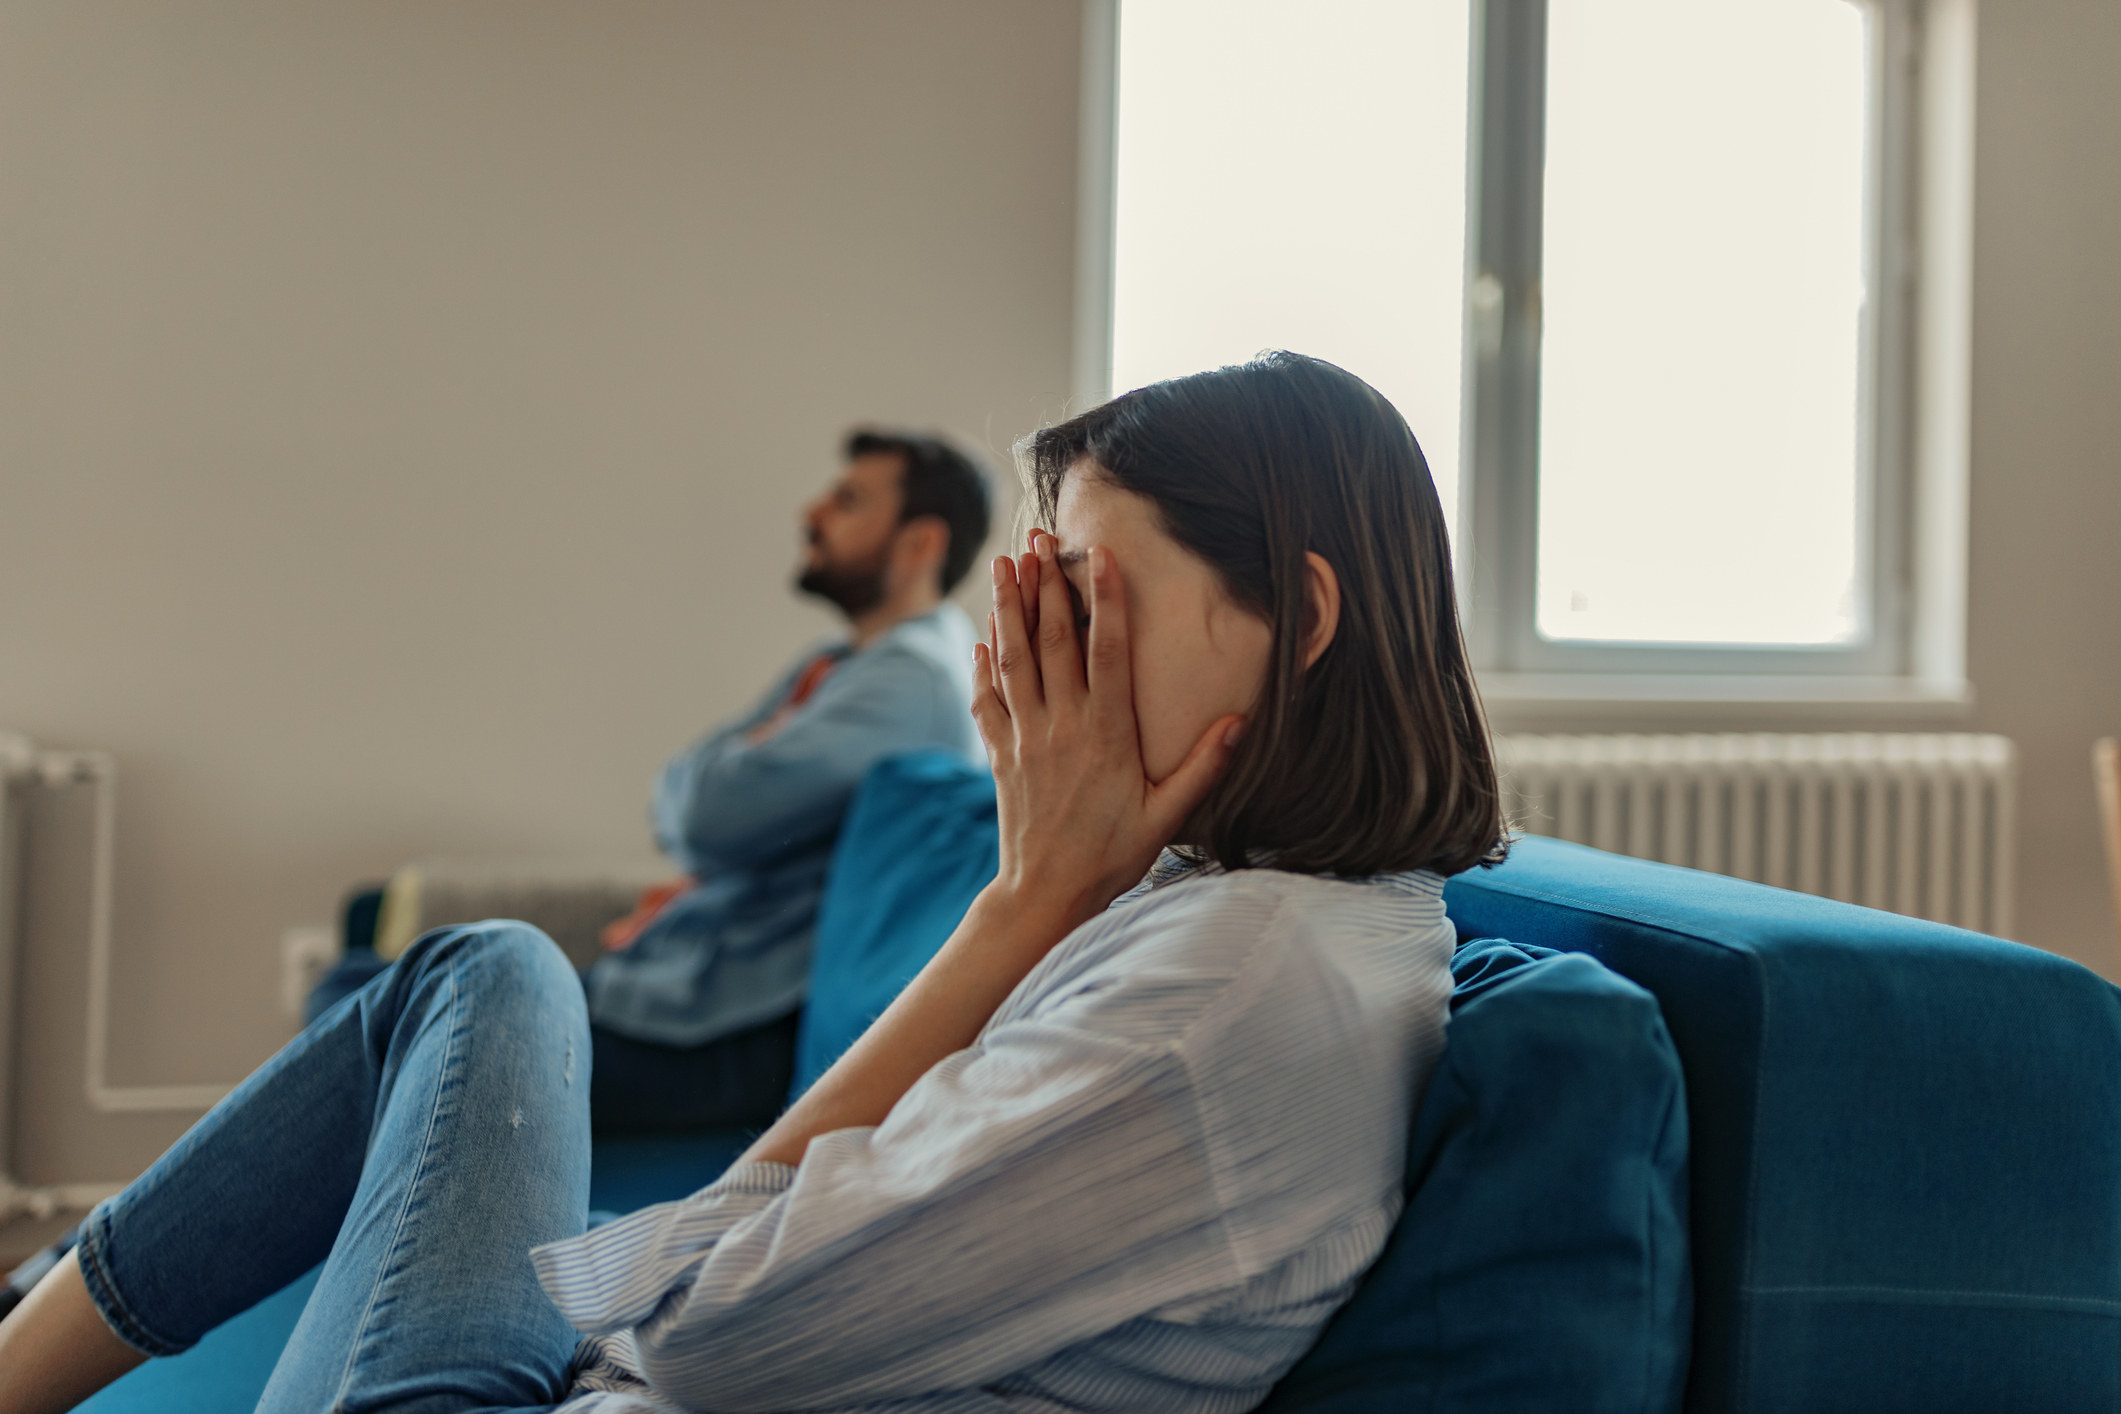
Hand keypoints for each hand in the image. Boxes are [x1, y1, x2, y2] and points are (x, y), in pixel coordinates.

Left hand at [738, 534, 1240, 1168]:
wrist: (1045, 895)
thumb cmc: (1113, 856)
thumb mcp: (1168, 815)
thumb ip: (1204, 766)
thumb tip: (1241, 720)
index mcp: (1106, 733)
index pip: (1106, 651)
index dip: (1104, 599)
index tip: (1099, 555)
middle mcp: (1062, 725)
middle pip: (1051, 640)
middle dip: (1044, 584)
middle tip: (1038, 538)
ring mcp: (1026, 737)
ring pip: (1014, 659)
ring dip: (1008, 608)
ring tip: (1003, 563)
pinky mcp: (1001, 755)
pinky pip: (988, 700)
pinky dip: (983, 665)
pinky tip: (983, 638)